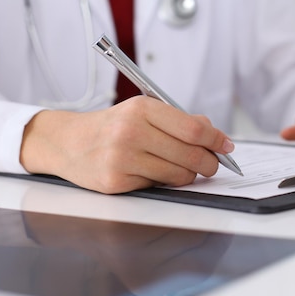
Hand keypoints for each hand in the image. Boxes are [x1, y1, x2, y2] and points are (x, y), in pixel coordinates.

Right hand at [20, 96, 234, 193]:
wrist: (68, 142)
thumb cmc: (110, 127)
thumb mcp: (142, 112)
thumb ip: (178, 120)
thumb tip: (214, 133)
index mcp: (142, 108)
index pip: (192, 127)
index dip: (216, 139)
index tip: (226, 146)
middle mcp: (131, 131)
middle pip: (190, 153)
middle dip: (209, 162)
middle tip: (212, 165)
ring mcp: (122, 158)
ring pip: (178, 174)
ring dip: (188, 175)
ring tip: (181, 169)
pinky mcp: (115, 182)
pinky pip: (157, 187)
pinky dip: (162, 182)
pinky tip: (152, 173)